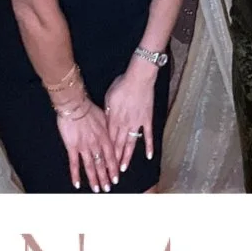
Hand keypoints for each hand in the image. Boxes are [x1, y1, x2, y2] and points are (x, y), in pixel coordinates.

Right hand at [55, 94, 117, 191]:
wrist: (74, 104)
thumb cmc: (89, 108)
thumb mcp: (104, 117)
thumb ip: (108, 129)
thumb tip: (113, 135)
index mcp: (104, 136)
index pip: (111, 156)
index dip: (114, 168)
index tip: (116, 178)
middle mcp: (96, 144)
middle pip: (102, 164)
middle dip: (105, 178)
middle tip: (108, 188)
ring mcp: (84, 147)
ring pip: (90, 166)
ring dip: (94, 179)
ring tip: (97, 189)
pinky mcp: (72, 147)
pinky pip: (74, 163)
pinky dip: (75, 175)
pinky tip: (77, 184)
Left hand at [105, 54, 158, 173]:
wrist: (139, 78)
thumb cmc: (122, 84)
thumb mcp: (108, 97)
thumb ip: (107, 112)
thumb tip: (105, 122)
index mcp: (114, 119)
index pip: (108, 139)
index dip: (105, 152)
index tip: (102, 162)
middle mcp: (124, 124)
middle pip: (118, 145)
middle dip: (114, 160)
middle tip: (111, 172)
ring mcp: (137, 123)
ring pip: (131, 144)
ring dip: (127, 157)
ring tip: (124, 169)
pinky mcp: (147, 120)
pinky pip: (148, 135)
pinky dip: (149, 146)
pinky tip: (149, 156)